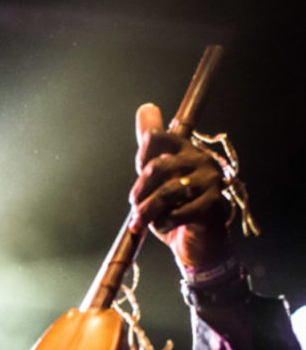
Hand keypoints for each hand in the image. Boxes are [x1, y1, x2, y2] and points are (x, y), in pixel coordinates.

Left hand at [128, 103, 231, 268]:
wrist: (198, 241)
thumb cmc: (175, 207)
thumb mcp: (158, 177)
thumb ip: (150, 148)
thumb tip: (146, 107)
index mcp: (184, 148)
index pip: (156, 138)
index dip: (141, 158)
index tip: (140, 174)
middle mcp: (199, 159)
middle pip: (158, 166)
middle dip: (140, 190)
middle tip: (135, 205)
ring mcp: (209, 181)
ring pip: (169, 191)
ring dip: (148, 210)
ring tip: (141, 221)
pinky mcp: (214, 204)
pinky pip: (181, 212)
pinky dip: (165, 223)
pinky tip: (163, 226)